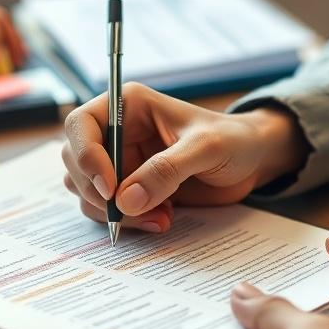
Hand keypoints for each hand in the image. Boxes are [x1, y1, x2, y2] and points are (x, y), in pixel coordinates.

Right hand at [61, 83, 307, 232]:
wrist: (252, 163)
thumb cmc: (234, 140)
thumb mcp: (206, 148)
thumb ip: (167, 170)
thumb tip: (126, 199)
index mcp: (127, 106)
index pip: (80, 126)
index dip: (86, 157)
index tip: (110, 188)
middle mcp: (116, 134)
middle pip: (76, 164)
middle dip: (99, 193)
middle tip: (131, 212)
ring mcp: (120, 164)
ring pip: (88, 192)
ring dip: (116, 213)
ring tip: (160, 217)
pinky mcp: (130, 190)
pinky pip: (110, 211)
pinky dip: (130, 222)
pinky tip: (163, 219)